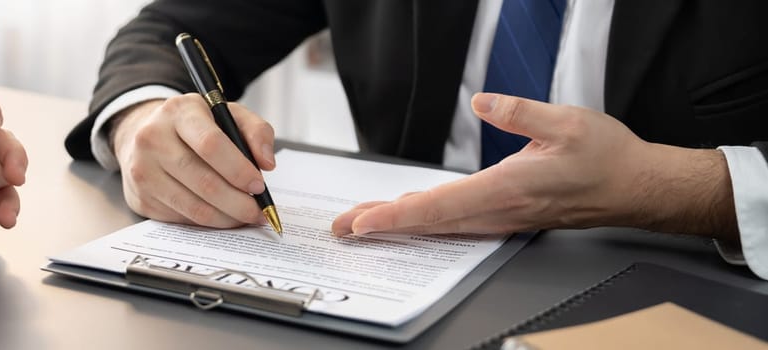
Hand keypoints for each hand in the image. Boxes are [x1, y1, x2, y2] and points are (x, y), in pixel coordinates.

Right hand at [110, 94, 274, 227]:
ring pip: (194, 207)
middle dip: (238, 203)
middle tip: (258, 211)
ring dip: (226, 218)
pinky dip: (207, 222)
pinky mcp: (140, 197)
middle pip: (204, 181)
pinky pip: (182, 218)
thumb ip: (256, 131)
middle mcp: (153, 139)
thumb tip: (267, 164)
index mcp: (179, 112)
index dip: (239, 170)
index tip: (259, 186)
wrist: (147, 135)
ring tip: (245, 216)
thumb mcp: (228, 115)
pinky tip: (221, 216)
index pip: (210, 144)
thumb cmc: (195, 126)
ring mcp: (142, 170)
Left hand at [332, 93, 736, 238]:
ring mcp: (504, 217)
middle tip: (344, 226)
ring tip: (365, 222)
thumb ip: (519, 112)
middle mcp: (501, 210)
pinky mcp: (509, 215)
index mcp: (508, 189)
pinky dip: (428, 219)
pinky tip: (413, 212)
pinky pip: (459, 222)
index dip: (398, 215)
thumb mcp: (567, 122)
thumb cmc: (607, 158)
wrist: (638, 188)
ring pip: (441, 225)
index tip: (366, 222)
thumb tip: (481, 102)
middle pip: (430, 222)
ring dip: (401, 224)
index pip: (441, 206)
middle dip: (384, 225)